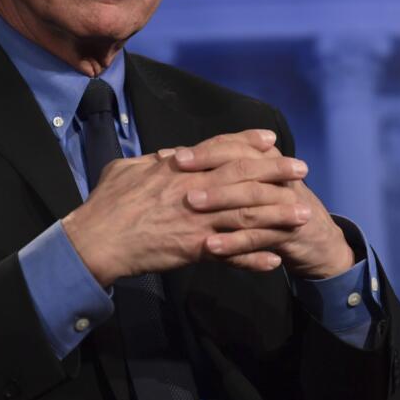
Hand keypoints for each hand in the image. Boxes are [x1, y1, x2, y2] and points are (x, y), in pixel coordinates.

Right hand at [61, 129, 311, 284]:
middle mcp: (193, 190)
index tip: (270, 139)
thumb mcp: (126, 170)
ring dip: (278, 215)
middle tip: (302, 169)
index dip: (247, 141)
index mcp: (178, 169)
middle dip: (276, 172)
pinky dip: (253, 258)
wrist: (96, 242)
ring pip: (245, 214)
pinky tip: (275, 260)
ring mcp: (196, 220)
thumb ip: (151, 162)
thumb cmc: (105, 204)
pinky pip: (231, 254)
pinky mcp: (193, 249)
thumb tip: (168, 156)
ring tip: (304, 215)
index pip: (220, 148)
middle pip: (243, 176)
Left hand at [176, 147, 355, 280]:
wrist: (317, 239)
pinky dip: (234, 242)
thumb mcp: (254, 184)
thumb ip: (223, 170)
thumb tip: (177, 158)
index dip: (205, 150)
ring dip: (219, 200)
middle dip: (208, 168)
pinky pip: (258, 236)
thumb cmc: (275, 208)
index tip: (174, 155)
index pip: (234, 147)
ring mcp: (285, 204)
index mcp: (266, 160)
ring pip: (249, 199)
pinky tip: (212, 247)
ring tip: (191, 205)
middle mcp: (277, 176)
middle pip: (241, 167)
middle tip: (178, 171)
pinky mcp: (289, 232)